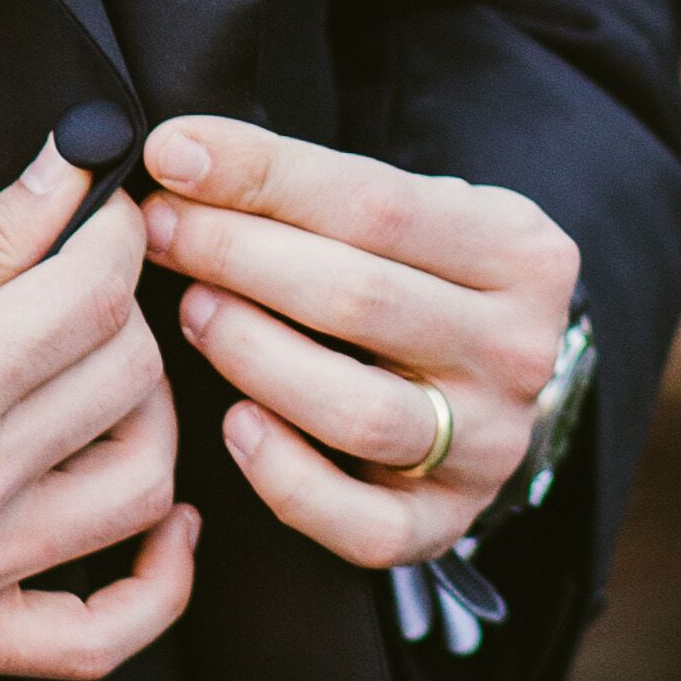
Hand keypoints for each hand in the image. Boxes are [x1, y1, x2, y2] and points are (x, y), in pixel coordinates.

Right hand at [0, 141, 196, 677]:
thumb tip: (75, 176)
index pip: (98, 295)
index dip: (114, 236)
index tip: (101, 218)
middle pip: (128, 382)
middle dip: (121, 314)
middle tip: (82, 289)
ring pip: (139, 491)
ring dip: (145, 421)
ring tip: (104, 382)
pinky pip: (94, 638)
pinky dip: (155, 586)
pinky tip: (164, 524)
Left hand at [140, 121, 575, 574]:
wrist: (490, 369)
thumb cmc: (419, 270)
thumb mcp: (401, 206)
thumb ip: (309, 184)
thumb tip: (177, 155)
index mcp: (520, 252)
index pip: (376, 203)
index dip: (261, 175)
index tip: (171, 155)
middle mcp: (519, 352)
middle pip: (359, 299)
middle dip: (237, 255)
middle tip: (160, 231)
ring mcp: (488, 446)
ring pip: (359, 411)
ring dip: (254, 355)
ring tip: (192, 310)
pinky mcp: (447, 523)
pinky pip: (364, 525)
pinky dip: (287, 477)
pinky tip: (235, 424)